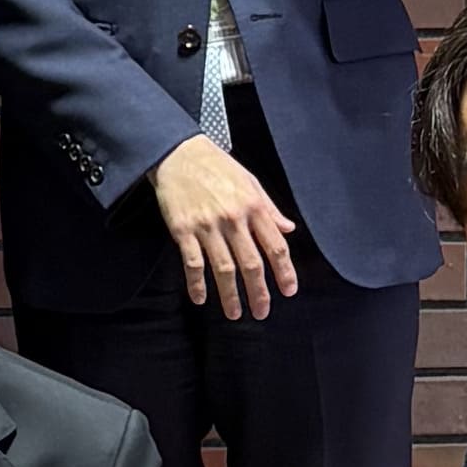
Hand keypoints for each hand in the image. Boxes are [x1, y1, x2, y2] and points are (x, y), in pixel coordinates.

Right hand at [151, 131, 299, 319]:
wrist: (178, 153)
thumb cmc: (216, 166)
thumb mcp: (250, 182)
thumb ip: (269, 208)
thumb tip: (288, 229)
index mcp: (253, 206)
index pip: (276, 246)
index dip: (285, 272)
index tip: (288, 291)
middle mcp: (233, 219)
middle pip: (251, 264)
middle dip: (259, 292)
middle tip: (262, 312)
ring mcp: (207, 226)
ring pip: (224, 268)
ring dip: (230, 295)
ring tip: (235, 313)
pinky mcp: (183, 229)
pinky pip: (193, 262)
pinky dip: (197, 283)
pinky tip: (200, 298)